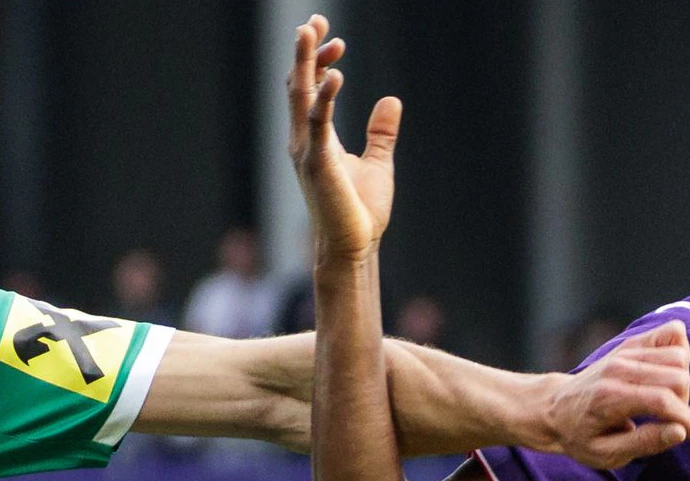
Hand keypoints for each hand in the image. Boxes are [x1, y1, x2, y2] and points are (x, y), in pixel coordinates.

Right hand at [287, 17, 394, 268]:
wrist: (354, 248)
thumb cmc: (359, 212)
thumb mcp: (377, 163)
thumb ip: (380, 133)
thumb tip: (391, 101)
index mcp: (315, 138)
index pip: (309, 89)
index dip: (318, 61)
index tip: (334, 38)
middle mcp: (304, 140)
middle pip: (298, 84)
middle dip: (305, 51)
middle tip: (313, 21)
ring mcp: (307, 150)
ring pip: (300, 96)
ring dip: (305, 62)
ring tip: (310, 32)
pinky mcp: (317, 164)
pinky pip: (318, 123)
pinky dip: (324, 97)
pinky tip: (337, 75)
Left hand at [537, 322, 689, 468]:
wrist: (554, 408)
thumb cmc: (580, 437)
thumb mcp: (606, 455)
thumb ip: (644, 443)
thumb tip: (680, 432)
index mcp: (611, 398)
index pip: (664, 401)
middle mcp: (620, 368)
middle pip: (678, 376)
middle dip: (684, 404)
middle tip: (669, 422)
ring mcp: (626, 352)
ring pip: (679, 355)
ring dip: (683, 381)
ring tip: (667, 401)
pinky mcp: (631, 343)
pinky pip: (672, 333)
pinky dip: (680, 352)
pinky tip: (668, 374)